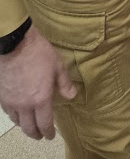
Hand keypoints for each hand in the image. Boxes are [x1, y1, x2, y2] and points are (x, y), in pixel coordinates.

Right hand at [0, 24, 75, 139]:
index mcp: (41, 99)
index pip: (44, 124)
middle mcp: (25, 105)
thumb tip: (72, 96)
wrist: (15, 45)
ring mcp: (11, 102)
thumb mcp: (58, 66)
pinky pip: (8, 112)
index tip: (50, 135)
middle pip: (29, 128)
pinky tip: (18, 113)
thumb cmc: (39, 54)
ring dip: (25, 126)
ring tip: (30, 124)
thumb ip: (64, 83)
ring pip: (17, 122)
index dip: (48, 132)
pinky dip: (15, 116)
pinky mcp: (2, 97)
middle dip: (36, 134)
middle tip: (41, 135)